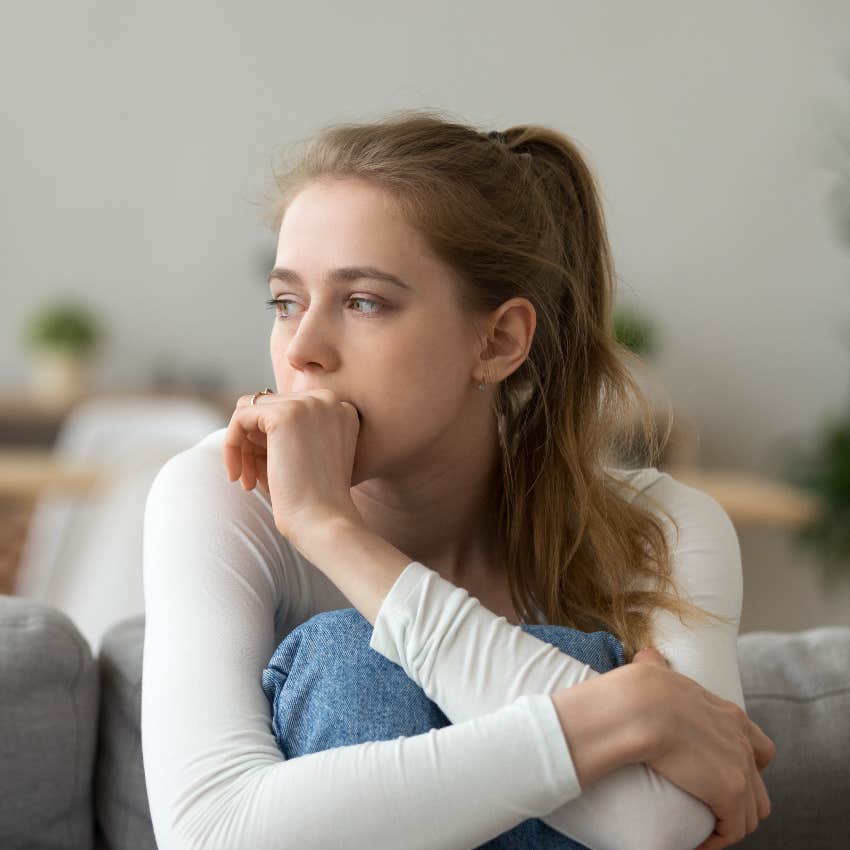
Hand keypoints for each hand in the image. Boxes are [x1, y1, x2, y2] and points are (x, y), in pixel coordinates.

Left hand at [221, 388, 364, 544]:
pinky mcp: (284, 415)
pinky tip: (237, 476)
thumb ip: (291, 432)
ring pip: (251, 410)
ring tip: (247, 481)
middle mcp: (329, 399)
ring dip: (243, 447)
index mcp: (340, 409)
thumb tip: (247, 414)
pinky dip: (231, 445)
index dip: (270, 440)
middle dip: (255, 444)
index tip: (266, 472)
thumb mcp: (311, 456)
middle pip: (269, 407)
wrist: (324, 521)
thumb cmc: (316, 501)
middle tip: (252, 480)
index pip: (288, 408)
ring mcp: (308, 404)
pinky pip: (240, 417)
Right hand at [630, 647, 774, 849]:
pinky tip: (697, 842)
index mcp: (729, 714)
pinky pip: (734, 830)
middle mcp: (742, 741)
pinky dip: (717, 840)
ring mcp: (740, 767)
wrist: (641, 706)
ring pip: (752, 813)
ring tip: (703, 831)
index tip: (717, 775)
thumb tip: (647, 657)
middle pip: (759, 786)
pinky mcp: (730, 792)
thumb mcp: (657, 670)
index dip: (743, 766)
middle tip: (708, 807)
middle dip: (739, 802)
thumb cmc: (640, 688)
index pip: (757, 748)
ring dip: (729, 824)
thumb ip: (657, 665)